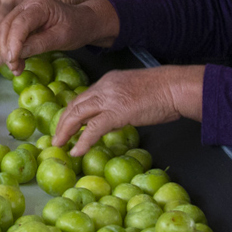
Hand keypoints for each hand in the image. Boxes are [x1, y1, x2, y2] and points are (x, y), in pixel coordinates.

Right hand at [0, 0, 119, 72]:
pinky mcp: (20, 20)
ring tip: (15, 68)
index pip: (19, 24)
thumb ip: (39, 44)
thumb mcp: (61, 38)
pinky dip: (9, 49)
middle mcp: (26, 4)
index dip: (13, 43)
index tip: (12, 61)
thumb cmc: (76, 28)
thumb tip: (17, 54)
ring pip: (4, 30)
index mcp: (39, 5)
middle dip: (6, 49)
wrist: (82, 21)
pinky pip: (8, 33)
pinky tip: (15, 62)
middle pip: (6, 26)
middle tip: (13, 68)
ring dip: (5, 51)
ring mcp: (21, 11)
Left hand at [51, 66, 206, 154]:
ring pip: (77, 114)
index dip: (72, 112)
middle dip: (63, 122)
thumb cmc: (164, 91)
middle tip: (56, 137)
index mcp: (108, 81)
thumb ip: (120, 102)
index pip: (83, 97)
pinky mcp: (116, 112)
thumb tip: (113, 118)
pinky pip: (93, 128)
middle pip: (75, 105)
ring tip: (59, 144)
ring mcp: (109, 99)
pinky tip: (76, 150)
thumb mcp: (134, 92)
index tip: (66, 125)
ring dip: (65, 130)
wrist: (176, 87)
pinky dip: (82, 140)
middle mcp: (104, 87)